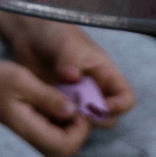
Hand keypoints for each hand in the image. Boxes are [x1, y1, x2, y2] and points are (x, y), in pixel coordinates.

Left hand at [0, 11, 136, 117]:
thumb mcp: (66, 42)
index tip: (101, 105)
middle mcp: (94, 92)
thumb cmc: (56, 32)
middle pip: (108, 118)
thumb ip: (70, 59)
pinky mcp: (58, 107)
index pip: (125, 98)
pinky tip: (45, 113)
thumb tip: (71, 77)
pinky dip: (58, 122)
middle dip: (95, 118)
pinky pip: (63, 123)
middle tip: (76, 110)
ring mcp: (76, 101)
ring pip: (85, 124)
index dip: (119, 106)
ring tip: (58, 108)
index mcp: (105, 75)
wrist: (30, 35)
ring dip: (75, 121)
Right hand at [0, 58, 93, 156]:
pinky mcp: (24, 127)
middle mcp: (28, 138)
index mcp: (28, 129)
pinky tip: (55, 99)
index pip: (65, 144)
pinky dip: (57, 119)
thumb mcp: (22, 80)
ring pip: (57, 140)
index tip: (79, 104)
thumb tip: (73, 110)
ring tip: (67, 98)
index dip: (80, 128)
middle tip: (76, 103)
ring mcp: (26, 134)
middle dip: (77, 128)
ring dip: (68, 123)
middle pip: (64, 147)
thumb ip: (48, 96)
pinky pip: (48, 131)